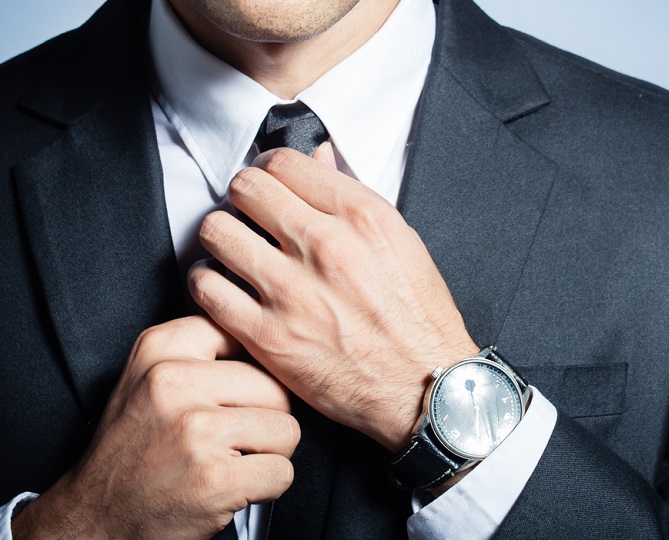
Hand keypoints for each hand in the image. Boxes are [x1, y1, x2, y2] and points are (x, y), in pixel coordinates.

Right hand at [11, 316, 298, 538]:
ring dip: (269, 454)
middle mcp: (175, 383)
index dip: (253, 368)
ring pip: (287, 429)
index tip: (233, 392)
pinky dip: (266, 487)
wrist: (97, 518)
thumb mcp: (148, 378)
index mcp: (159, 350)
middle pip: (276, 386)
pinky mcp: (216, 478)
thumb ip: (201, 350)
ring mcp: (197, 431)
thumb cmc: (134, 449)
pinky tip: (231, 486)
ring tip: (229, 461)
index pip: (244, 334)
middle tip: (230, 438)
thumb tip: (267, 339)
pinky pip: (282, 471)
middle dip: (266, 418)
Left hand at [188, 144, 477, 450]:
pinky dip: (207, 282)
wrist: (425, 387)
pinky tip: (224, 287)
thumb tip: (316, 158)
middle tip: (248, 217)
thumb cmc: (417, 318)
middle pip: (245, 188)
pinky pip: (206, 288)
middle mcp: (325, 245)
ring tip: (233, 252)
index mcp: (361, 216)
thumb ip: (352, 197)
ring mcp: (293, 291)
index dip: (269, 170)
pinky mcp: (269, 336)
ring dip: (221, 237)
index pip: (284, 162)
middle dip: (242, 198)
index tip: (269, 186)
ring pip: (216, 231)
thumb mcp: (400, 242)